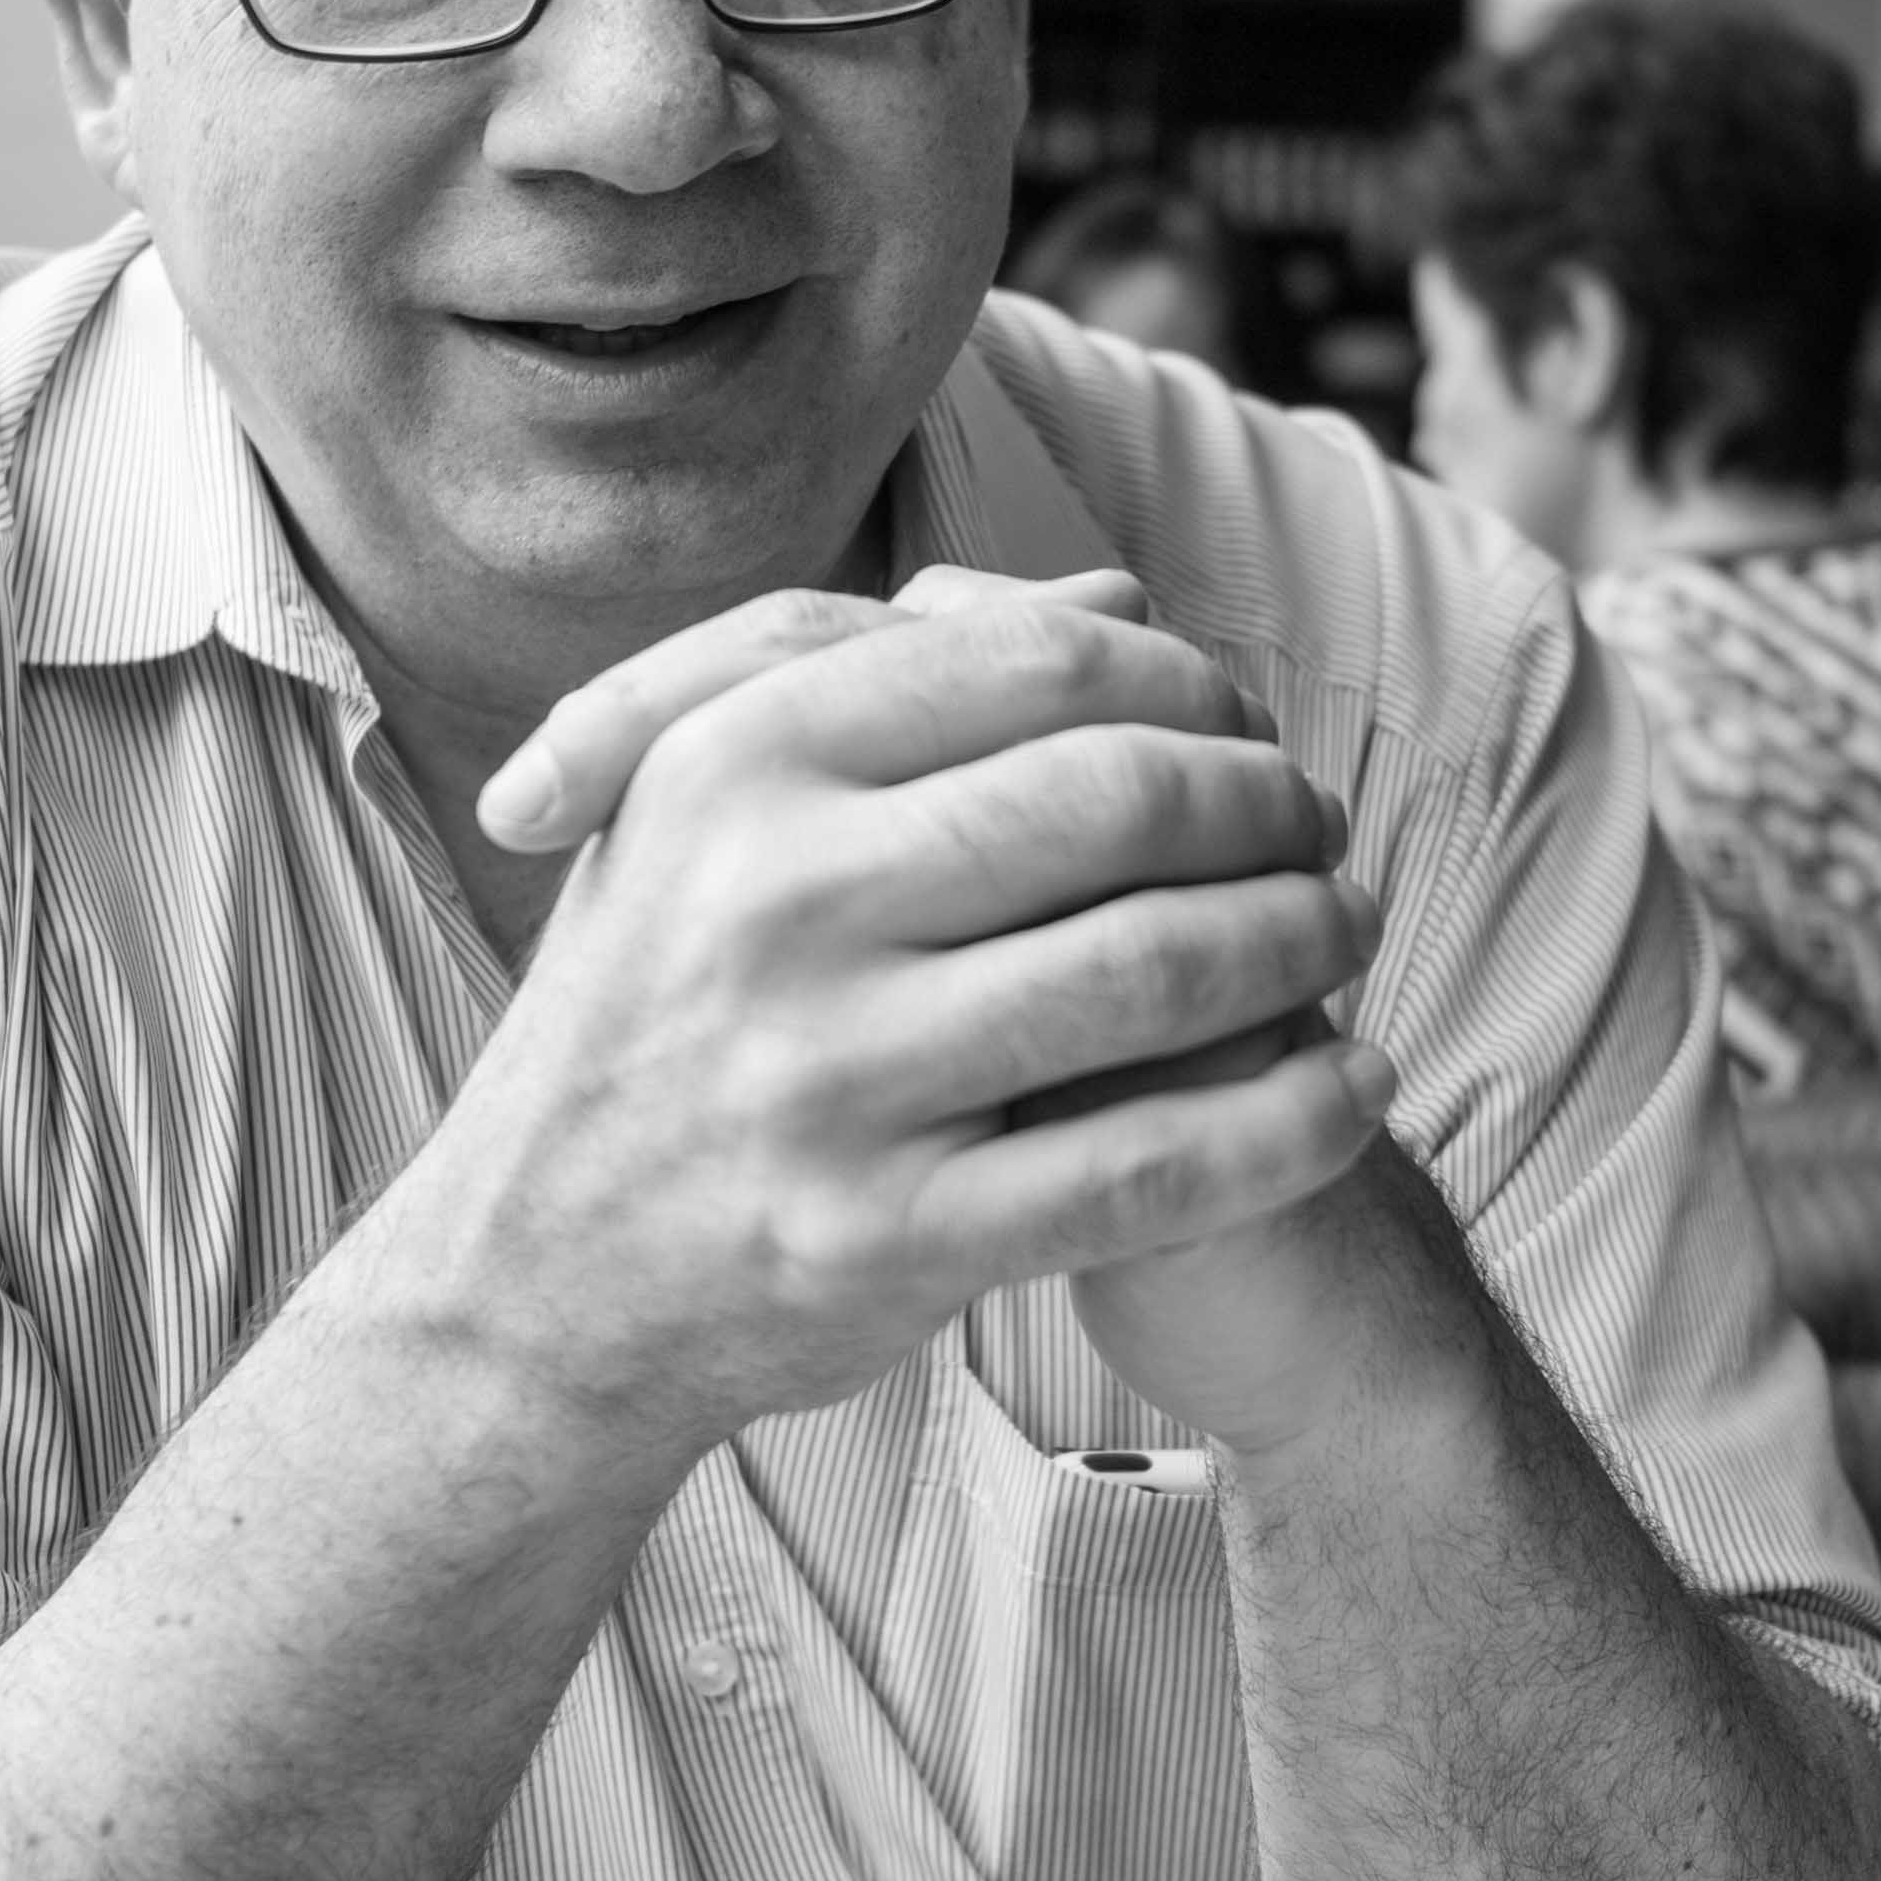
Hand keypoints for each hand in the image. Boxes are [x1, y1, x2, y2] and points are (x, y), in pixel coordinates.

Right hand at [383, 572, 1391, 1457]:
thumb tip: (1120, 594)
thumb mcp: (704, 812)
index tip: (1246, 724)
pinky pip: (1151, 1165)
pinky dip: (1290, 1121)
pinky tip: (1351, 1084)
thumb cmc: (652, 1016)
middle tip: (1321, 830)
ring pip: (1155, 968)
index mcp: (735, 764)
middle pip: (1122, 796)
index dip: (1191, 685)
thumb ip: (893, 682)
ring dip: (1301, 938)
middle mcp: (772, 902)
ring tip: (1345, 929)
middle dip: (1268, 804)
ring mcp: (829, 1076)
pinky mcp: (888, 1237)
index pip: (1040, 666)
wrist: (529, 1287)